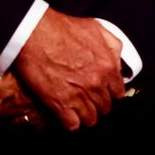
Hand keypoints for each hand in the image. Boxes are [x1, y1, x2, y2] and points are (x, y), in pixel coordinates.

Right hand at [14, 8, 124, 130]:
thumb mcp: (98, 29)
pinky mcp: (59, 104)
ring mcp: (78, 96)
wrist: (37, 34)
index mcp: (107, 66)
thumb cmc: (65, 29)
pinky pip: (72, 125)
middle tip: (89, 100)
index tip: (104, 93)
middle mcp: (96, 83)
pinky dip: (71, 122)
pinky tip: (67, 114)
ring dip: (86, 115)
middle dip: (98, 104)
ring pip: (90, 119)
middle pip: (105, 107)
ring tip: (79, 109)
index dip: (110, 93)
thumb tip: (118, 63)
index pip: (118, 92)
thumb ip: (113, 47)